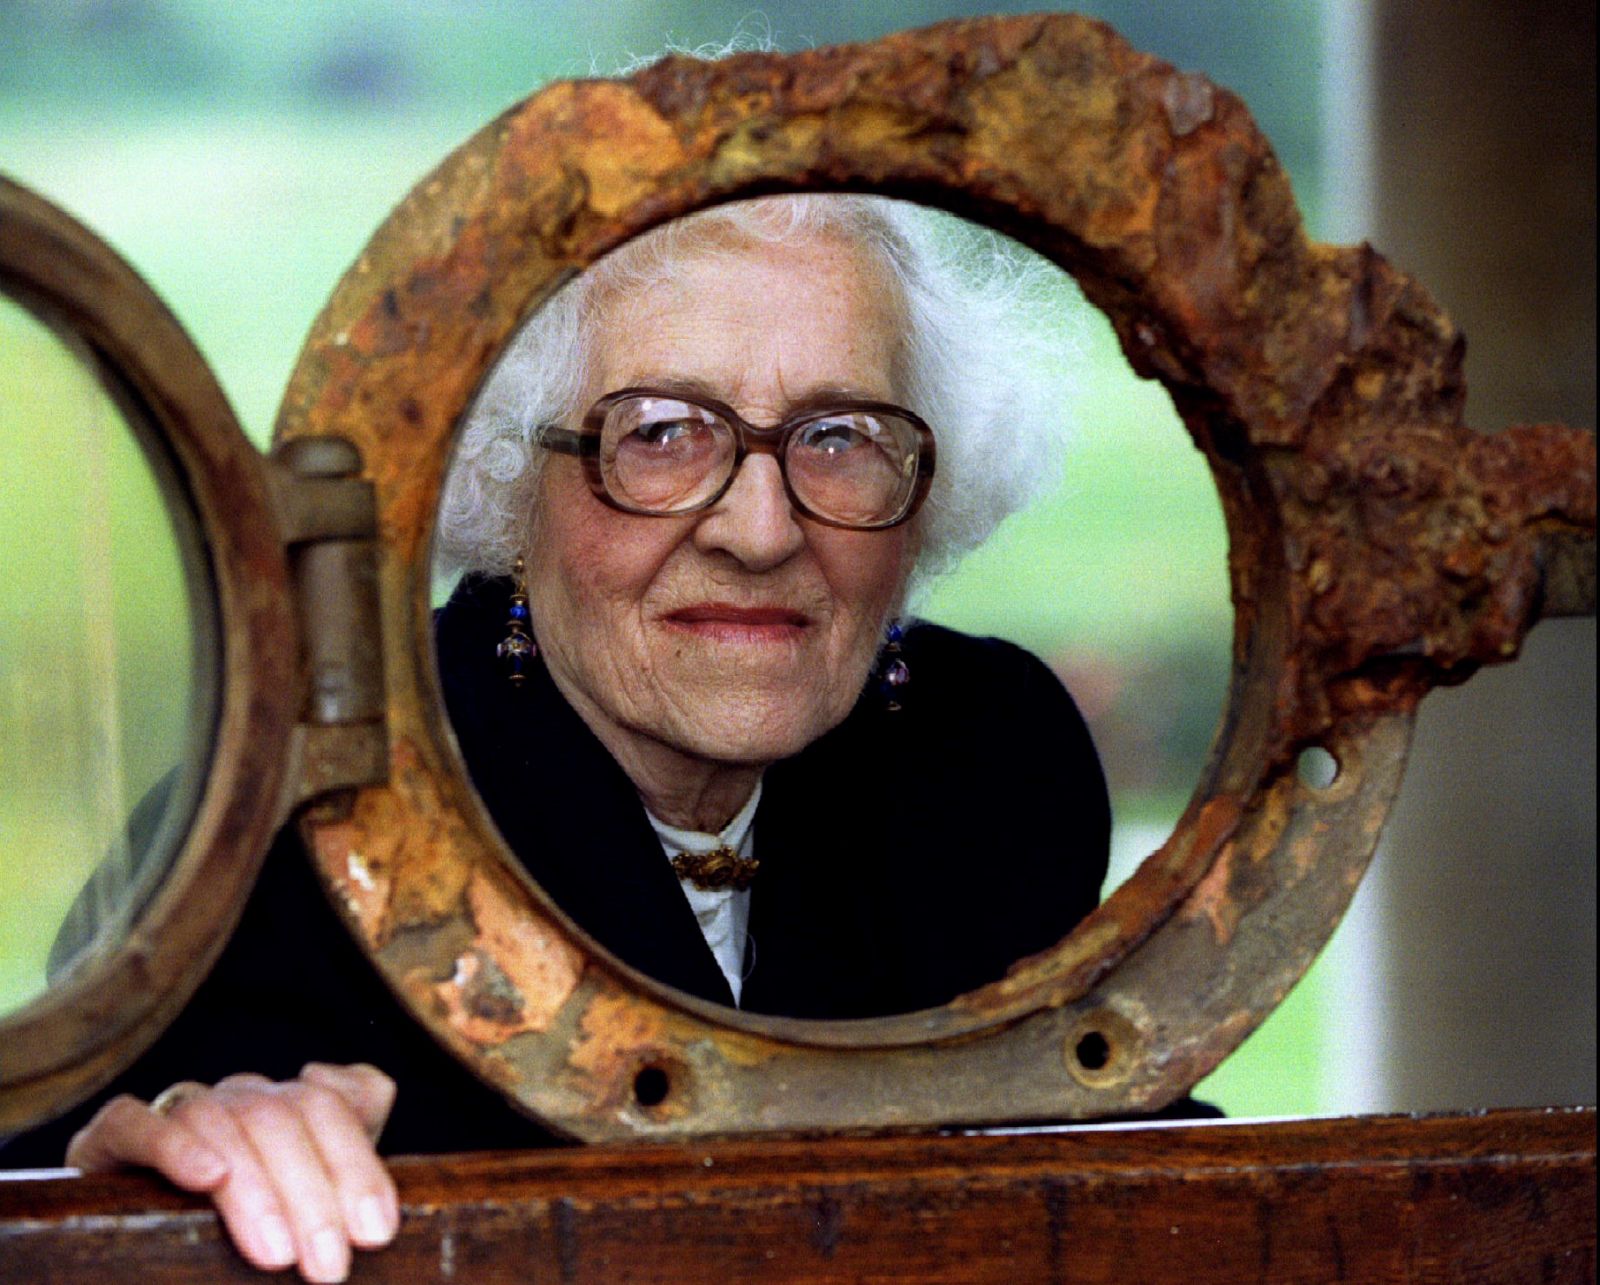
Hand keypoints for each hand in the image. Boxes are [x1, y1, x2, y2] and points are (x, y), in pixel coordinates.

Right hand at [66, 1062, 398, 1281]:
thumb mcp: (311, 1209)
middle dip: (313, 1194)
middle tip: (328, 1266)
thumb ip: (351, 1161)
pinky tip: (207, 1178)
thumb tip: (378, 1111)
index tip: (375, 1232)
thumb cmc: (252, 1236)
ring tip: (276, 1255)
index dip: (356, 1164)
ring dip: (254, 1189)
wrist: (147, 1262)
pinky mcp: (108, 1141)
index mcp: (287, 1105)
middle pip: (281, 1115)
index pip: (329, 1104)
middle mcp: (235, 1099)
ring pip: (218, 1119)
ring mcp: (175, 1113)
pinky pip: (134, 1120)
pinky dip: (173, 1145)